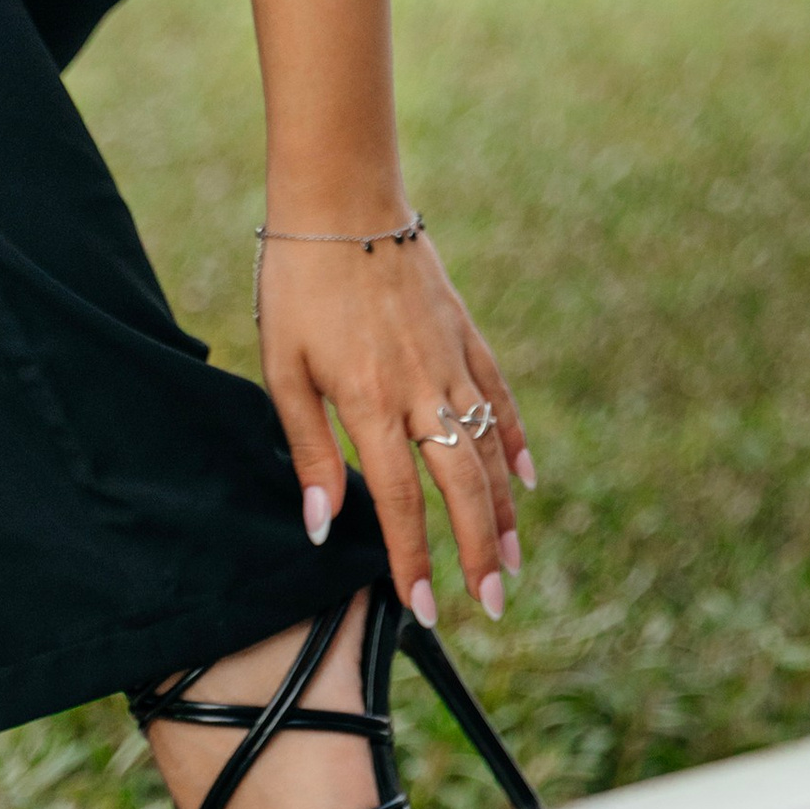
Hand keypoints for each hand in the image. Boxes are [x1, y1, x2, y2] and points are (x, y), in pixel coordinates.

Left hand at [256, 232, 530, 623]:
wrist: (340, 199)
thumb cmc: (298, 282)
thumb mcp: (282, 367)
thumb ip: (308, 449)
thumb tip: (321, 524)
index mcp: (369, 402)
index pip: (398, 502)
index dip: (413, 560)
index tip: (425, 609)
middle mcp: (420, 388)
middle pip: (461, 487)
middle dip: (477, 552)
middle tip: (492, 604)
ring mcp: (450, 359)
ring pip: (489, 448)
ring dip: (504, 511)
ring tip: (512, 562)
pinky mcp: (465, 332)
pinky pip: (500, 396)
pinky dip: (517, 440)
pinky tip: (527, 479)